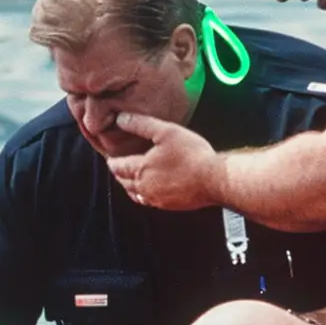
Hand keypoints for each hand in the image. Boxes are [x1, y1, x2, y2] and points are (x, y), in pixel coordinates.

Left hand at [107, 117, 224, 209]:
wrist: (214, 180)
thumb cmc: (191, 154)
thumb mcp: (166, 131)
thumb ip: (141, 124)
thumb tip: (120, 119)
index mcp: (140, 169)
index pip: (117, 166)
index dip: (112, 161)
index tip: (111, 157)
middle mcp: (143, 187)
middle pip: (123, 181)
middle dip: (119, 173)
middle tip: (118, 166)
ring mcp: (155, 199)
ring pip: (134, 193)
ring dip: (129, 185)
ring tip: (131, 177)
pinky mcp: (167, 206)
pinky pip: (148, 201)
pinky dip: (143, 194)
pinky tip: (150, 189)